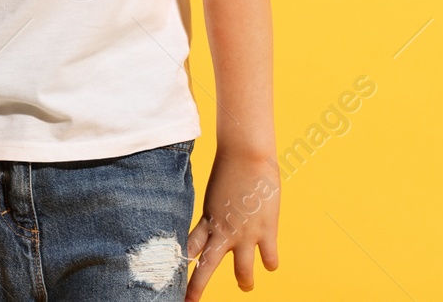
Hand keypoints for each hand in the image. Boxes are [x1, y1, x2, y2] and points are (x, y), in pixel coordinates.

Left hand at [185, 149, 278, 299]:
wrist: (247, 154)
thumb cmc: (230, 167)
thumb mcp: (215, 194)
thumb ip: (216, 212)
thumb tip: (217, 220)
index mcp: (206, 220)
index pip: (188, 249)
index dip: (181, 264)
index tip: (172, 277)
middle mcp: (222, 231)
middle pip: (206, 267)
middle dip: (196, 287)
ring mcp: (245, 234)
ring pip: (242, 272)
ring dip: (243, 281)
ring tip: (245, 286)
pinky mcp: (266, 231)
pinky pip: (269, 259)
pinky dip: (270, 263)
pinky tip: (270, 265)